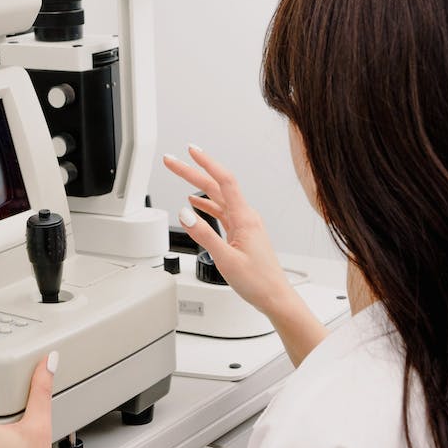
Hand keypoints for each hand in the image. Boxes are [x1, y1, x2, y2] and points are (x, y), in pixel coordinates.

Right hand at [163, 146, 293, 319]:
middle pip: (217, 186)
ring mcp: (244, 224)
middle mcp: (246, 217)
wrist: (275, 296)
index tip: (191, 151)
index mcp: (245, 218)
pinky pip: (222, 212)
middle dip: (193, 171)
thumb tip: (185, 213)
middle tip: (172, 161)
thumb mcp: (226, 259)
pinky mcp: (242, 233)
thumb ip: (204, 235)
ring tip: (181, 176)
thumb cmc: (258, 281)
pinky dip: (207, 204)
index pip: (224, 181)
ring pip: (218, 198)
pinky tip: (196, 203)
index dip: (206, 162)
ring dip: (198, 186)